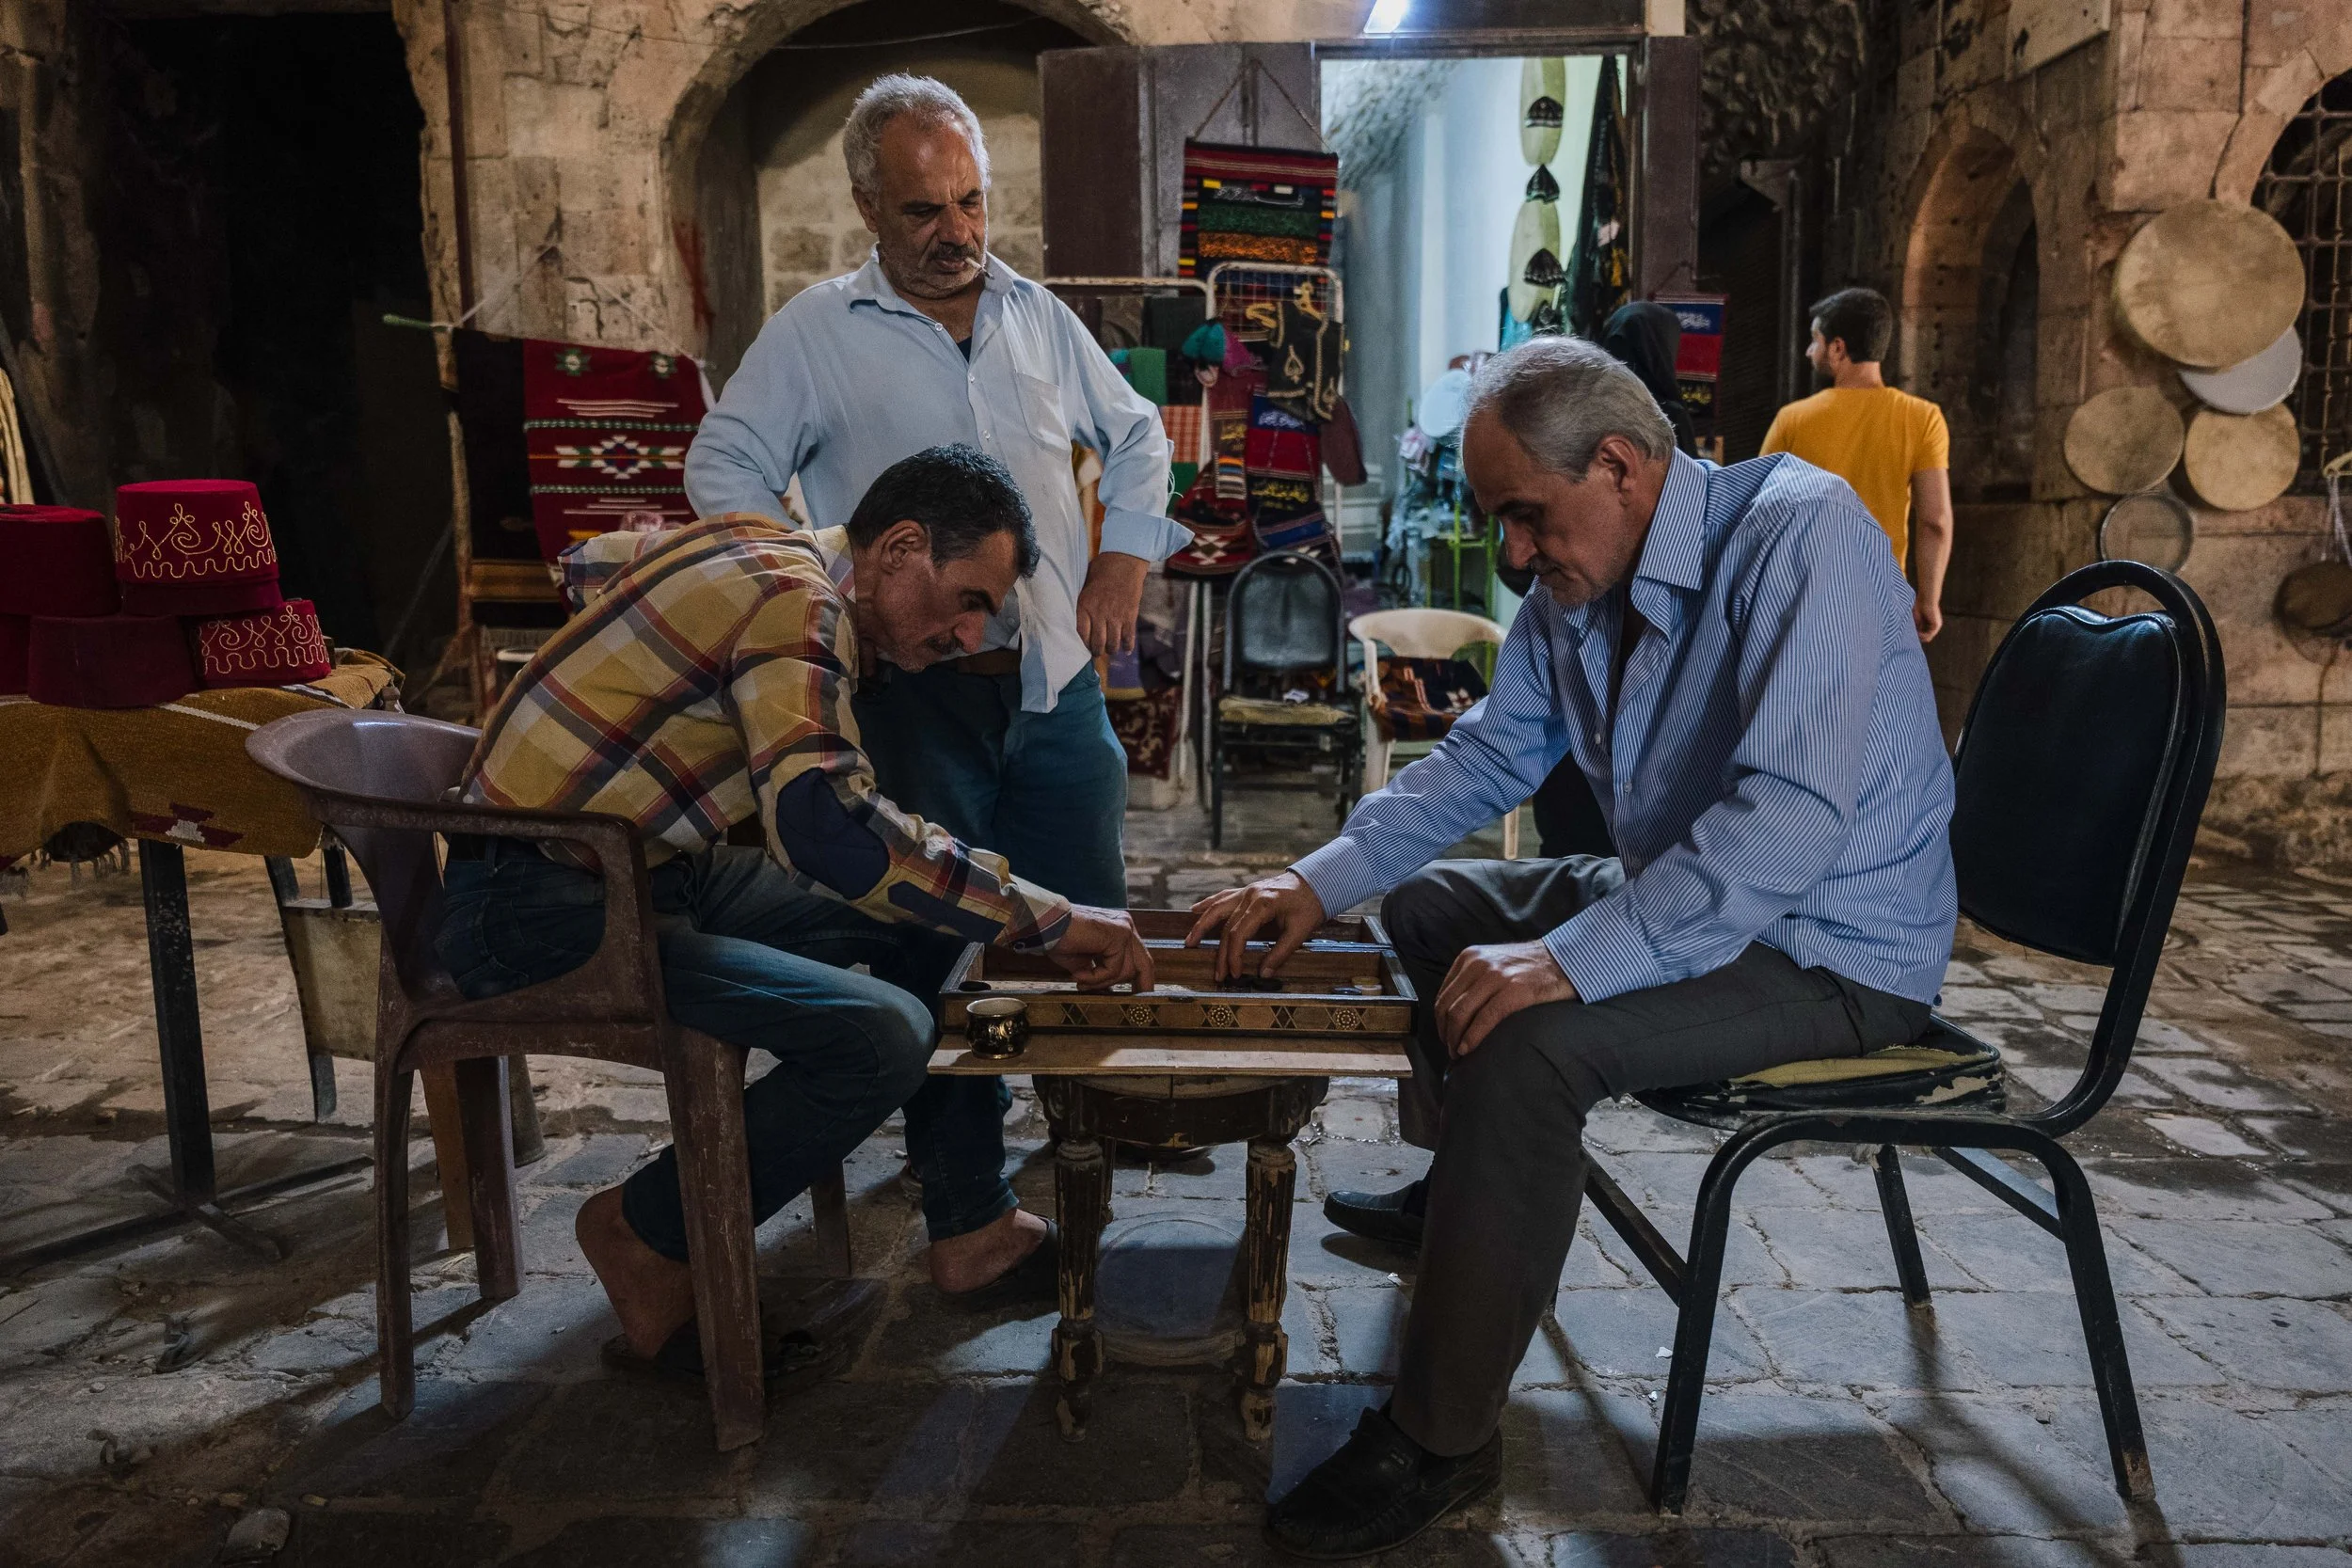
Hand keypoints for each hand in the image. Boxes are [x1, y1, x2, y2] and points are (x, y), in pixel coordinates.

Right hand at [1048, 905, 1155, 991]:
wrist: (1045, 926)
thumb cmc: (1060, 941)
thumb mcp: (1085, 962)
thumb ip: (1100, 972)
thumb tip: (1110, 991)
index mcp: (1119, 930)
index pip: (1139, 958)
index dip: (1141, 980)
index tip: (1137, 998)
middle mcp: (1125, 926)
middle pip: (1145, 964)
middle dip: (1141, 987)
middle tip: (1131, 1006)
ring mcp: (1124, 929)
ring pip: (1125, 971)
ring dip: (1100, 982)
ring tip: (1080, 981)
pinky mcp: (1119, 935)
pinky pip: (1113, 969)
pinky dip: (1095, 977)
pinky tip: (1077, 975)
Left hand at [1076, 551, 1149, 656]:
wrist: (1124, 560)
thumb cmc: (1102, 569)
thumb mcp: (1085, 584)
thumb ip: (1084, 602)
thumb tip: (1082, 617)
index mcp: (1085, 605)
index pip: (1081, 633)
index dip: (1083, 644)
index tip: (1084, 646)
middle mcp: (1099, 614)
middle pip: (1097, 643)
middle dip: (1097, 651)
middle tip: (1097, 653)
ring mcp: (1115, 616)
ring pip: (1113, 643)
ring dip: (1111, 649)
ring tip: (1111, 649)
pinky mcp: (1130, 615)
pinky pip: (1129, 637)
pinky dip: (1128, 646)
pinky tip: (1126, 650)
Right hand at [1185, 870, 1326, 982]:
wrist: (1317, 882)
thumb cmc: (1310, 906)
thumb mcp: (1300, 932)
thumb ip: (1280, 953)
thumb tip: (1264, 974)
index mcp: (1263, 904)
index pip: (1239, 934)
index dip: (1233, 956)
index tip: (1234, 974)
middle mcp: (1250, 895)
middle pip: (1226, 926)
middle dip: (1221, 953)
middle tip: (1218, 974)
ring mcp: (1246, 891)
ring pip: (1217, 909)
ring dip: (1202, 925)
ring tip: (1189, 941)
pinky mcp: (1247, 891)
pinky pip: (1223, 897)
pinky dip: (1208, 904)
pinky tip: (1195, 909)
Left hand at [1434, 940, 1577, 1056]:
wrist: (1566, 959)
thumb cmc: (1530, 967)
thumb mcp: (1493, 962)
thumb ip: (1474, 979)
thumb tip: (1454, 1013)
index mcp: (1469, 957)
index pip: (1443, 995)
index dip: (1440, 1022)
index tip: (1446, 1037)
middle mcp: (1478, 964)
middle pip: (1448, 1007)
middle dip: (1446, 1034)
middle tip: (1451, 1050)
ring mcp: (1496, 976)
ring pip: (1460, 1014)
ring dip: (1456, 1039)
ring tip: (1459, 1053)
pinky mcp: (1514, 990)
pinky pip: (1484, 1019)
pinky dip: (1473, 1037)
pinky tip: (1470, 1049)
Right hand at [1913, 595, 1941, 642]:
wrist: (1926, 599)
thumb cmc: (1919, 605)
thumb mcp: (1916, 618)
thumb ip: (1916, 626)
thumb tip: (1911, 635)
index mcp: (1929, 624)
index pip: (1923, 634)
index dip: (1916, 636)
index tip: (1909, 636)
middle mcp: (1933, 626)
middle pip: (1925, 637)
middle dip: (1918, 638)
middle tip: (1910, 637)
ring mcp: (1936, 626)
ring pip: (1928, 637)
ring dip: (1920, 638)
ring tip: (1913, 635)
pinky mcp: (1936, 625)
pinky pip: (1929, 635)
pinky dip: (1923, 636)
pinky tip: (1917, 633)